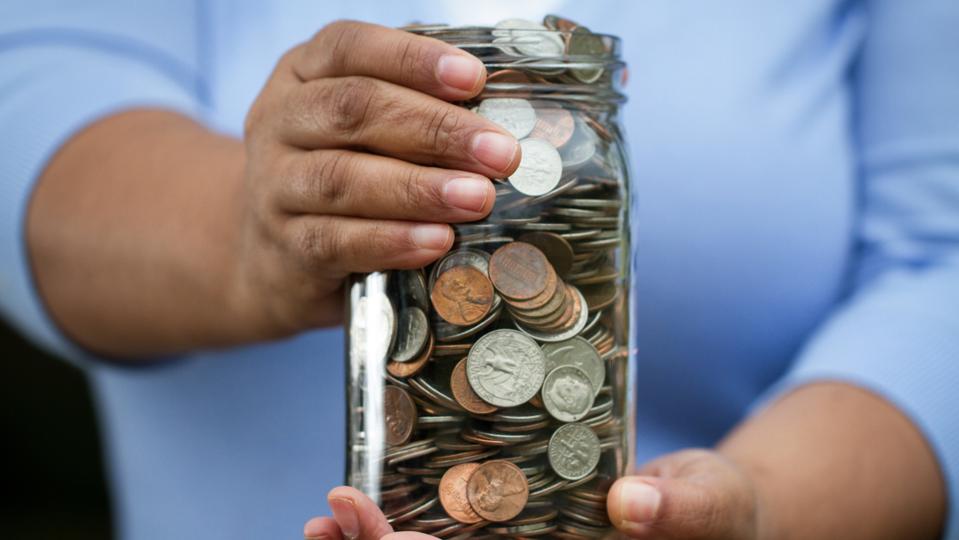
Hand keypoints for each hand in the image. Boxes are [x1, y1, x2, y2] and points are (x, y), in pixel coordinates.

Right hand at [231, 20, 519, 337]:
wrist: (274, 253)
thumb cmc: (344, 172)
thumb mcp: (366, 128)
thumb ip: (415, 108)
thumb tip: (502, 118)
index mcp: (303, 73)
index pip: (350, 48)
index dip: (413, 59)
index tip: (474, 78)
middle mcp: (279, 121)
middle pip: (353, 111)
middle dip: (435, 129)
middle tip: (498, 152)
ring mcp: (274, 184)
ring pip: (343, 178)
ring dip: (419, 189)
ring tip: (477, 198)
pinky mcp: (285, 245)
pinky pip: (337, 240)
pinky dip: (391, 240)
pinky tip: (436, 241)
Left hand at [305, 449, 759, 539]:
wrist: (706, 510)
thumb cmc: (719, 514)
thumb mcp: (711, 501)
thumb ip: (681, 506)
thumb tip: (635, 501)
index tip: (390, 538)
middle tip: (334, 516)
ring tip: (327, 518)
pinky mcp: (510, 532)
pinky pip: (447, 539)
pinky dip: (395, 530)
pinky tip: (359, 508)